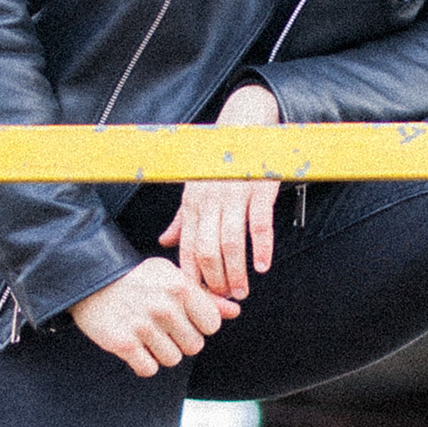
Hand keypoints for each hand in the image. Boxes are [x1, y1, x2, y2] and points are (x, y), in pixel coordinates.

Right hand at [70, 258, 236, 376]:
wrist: (91, 280)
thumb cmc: (139, 280)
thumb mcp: (172, 278)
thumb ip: (205, 296)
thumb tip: (235, 311)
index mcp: (180, 287)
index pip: (212, 325)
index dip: (199, 325)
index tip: (182, 317)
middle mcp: (164, 306)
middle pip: (194, 346)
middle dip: (180, 340)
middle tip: (161, 326)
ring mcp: (143, 326)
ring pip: (172, 359)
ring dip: (161, 352)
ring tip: (146, 334)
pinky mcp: (123, 344)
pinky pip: (149, 369)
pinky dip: (142, 362)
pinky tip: (134, 345)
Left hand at [157, 83, 283, 300]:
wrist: (246, 126)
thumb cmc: (220, 162)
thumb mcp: (195, 187)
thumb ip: (182, 218)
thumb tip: (165, 243)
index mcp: (192, 203)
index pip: (187, 249)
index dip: (193, 276)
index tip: (200, 298)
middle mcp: (209, 200)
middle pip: (207, 251)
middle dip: (215, 280)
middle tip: (224, 300)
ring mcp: (234, 195)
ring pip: (230, 243)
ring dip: (236, 272)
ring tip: (242, 291)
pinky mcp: (258, 189)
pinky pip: (258, 225)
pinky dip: (261, 248)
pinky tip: (262, 266)